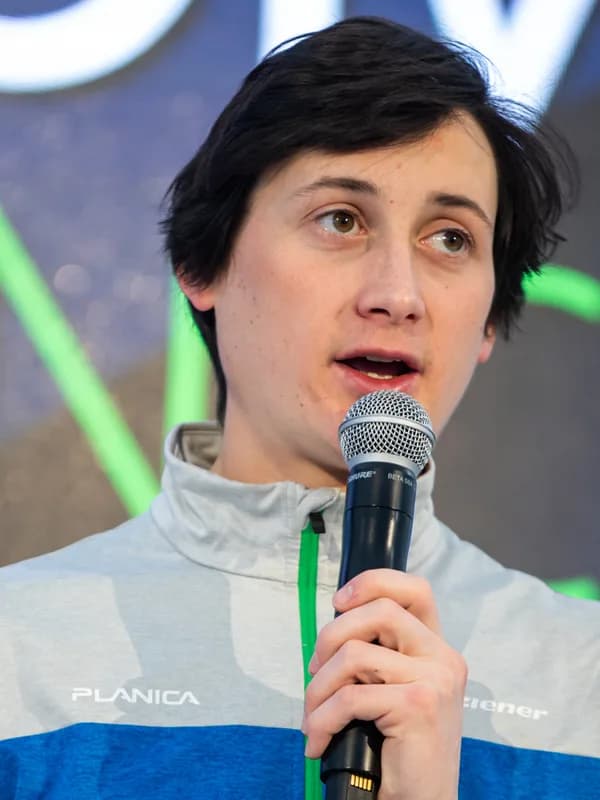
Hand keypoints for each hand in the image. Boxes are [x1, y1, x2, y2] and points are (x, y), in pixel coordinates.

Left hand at [302, 569, 466, 799]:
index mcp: (438, 648)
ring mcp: (435, 680)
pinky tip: (319, 742)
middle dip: (331, 636)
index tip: (339, 601)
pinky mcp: (418, 706)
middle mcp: (444, 657)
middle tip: (315, 671)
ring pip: (355, 655)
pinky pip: (350, 697)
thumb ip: (380, 656)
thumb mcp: (394, 690)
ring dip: (319, 689)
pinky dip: (322, 719)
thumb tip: (331, 632)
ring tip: (313, 718)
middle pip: (379, 610)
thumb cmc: (398, 750)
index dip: (373, 582)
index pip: (415, 589)